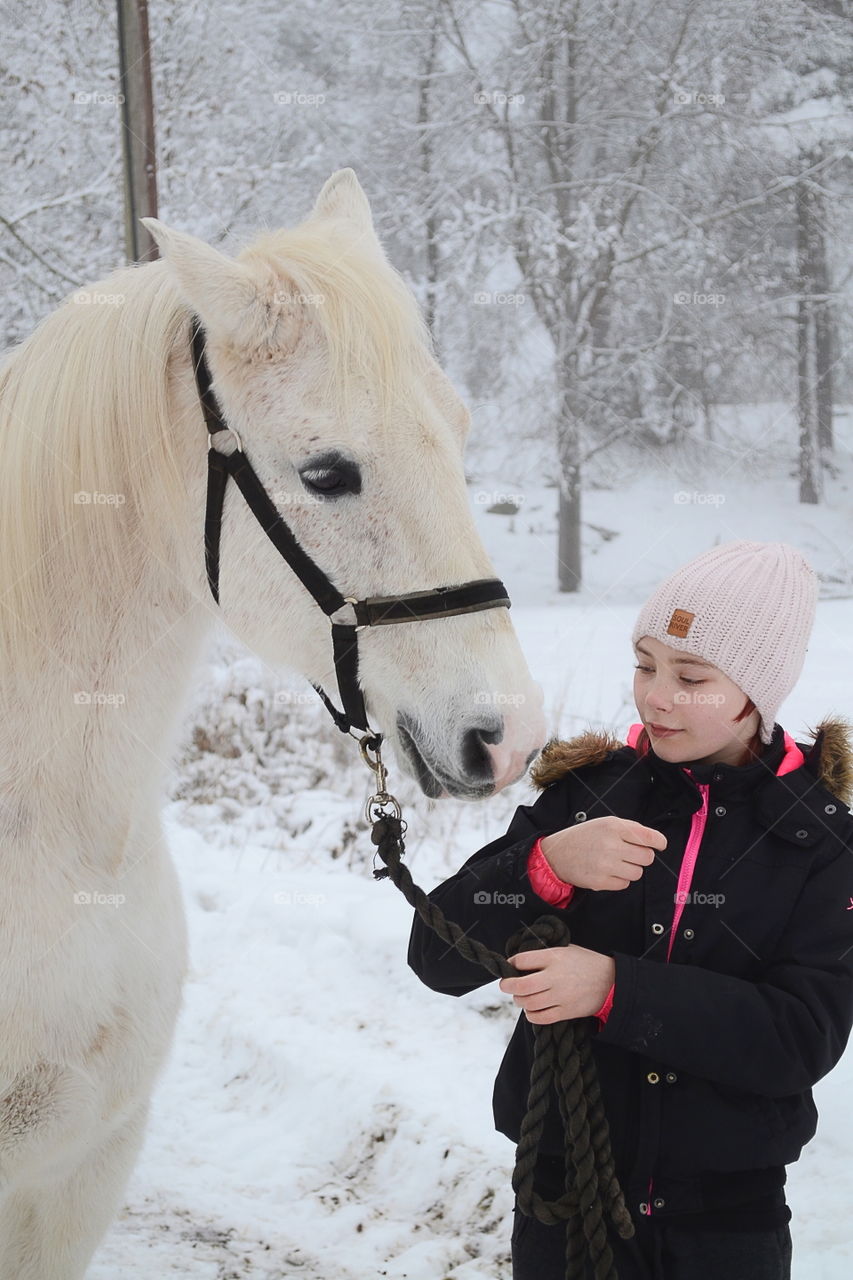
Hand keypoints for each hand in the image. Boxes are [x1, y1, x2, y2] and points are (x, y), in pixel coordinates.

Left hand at [499, 944, 615, 1022]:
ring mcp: (560, 996)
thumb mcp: (566, 949)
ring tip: (521, 997)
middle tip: (506, 985)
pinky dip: (530, 1015)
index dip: (511, 964)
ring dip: (519, 1000)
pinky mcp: (566, 1011)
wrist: (611, 981)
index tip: (510, 966)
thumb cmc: (586, 963)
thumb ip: (545, 954)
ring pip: (528, 1002)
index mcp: (554, 957)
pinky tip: (531, 1009)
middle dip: (507, 986)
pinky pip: (540, 1017)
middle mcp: (555, 977)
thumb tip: (521, 961)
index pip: (522, 960)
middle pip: (520, 985)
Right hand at [539, 816, 665, 890]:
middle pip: (647, 857)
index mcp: (614, 827)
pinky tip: (608, 871)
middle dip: (642, 856)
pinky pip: (625, 884)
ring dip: (631, 869)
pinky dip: (620, 879)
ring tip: (617, 863)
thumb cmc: (584, 837)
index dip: (659, 842)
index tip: (660, 845)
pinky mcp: (601, 881)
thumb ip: (629, 830)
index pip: (649, 837)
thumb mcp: (604, 824)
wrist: (557, 854)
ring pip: (638, 872)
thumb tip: (655, 842)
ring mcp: (606, 865)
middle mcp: (611, 845)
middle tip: (630, 854)